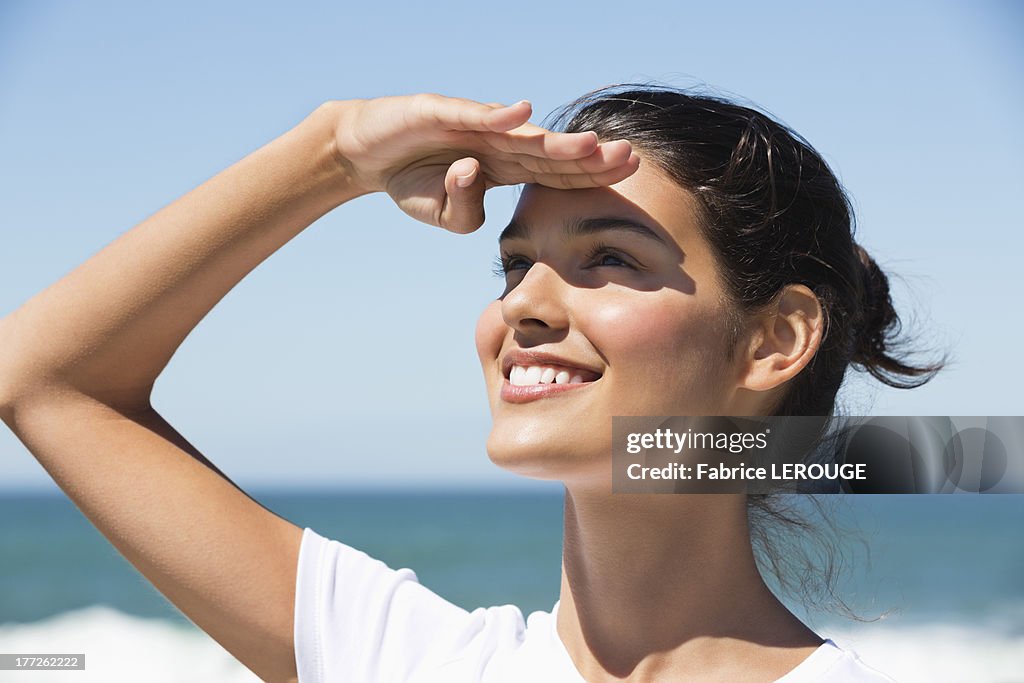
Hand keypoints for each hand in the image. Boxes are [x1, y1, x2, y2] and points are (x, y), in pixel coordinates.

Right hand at [329, 94, 639, 232]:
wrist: (366, 154)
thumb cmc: (413, 182)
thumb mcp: (445, 215)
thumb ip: (468, 212)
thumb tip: (477, 174)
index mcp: (505, 167)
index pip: (556, 172)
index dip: (591, 173)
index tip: (629, 173)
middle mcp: (497, 141)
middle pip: (550, 152)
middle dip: (591, 157)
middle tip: (631, 158)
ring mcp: (471, 123)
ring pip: (520, 133)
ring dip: (555, 140)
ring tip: (591, 145)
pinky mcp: (439, 110)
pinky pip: (470, 114)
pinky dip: (495, 115)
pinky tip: (522, 114)